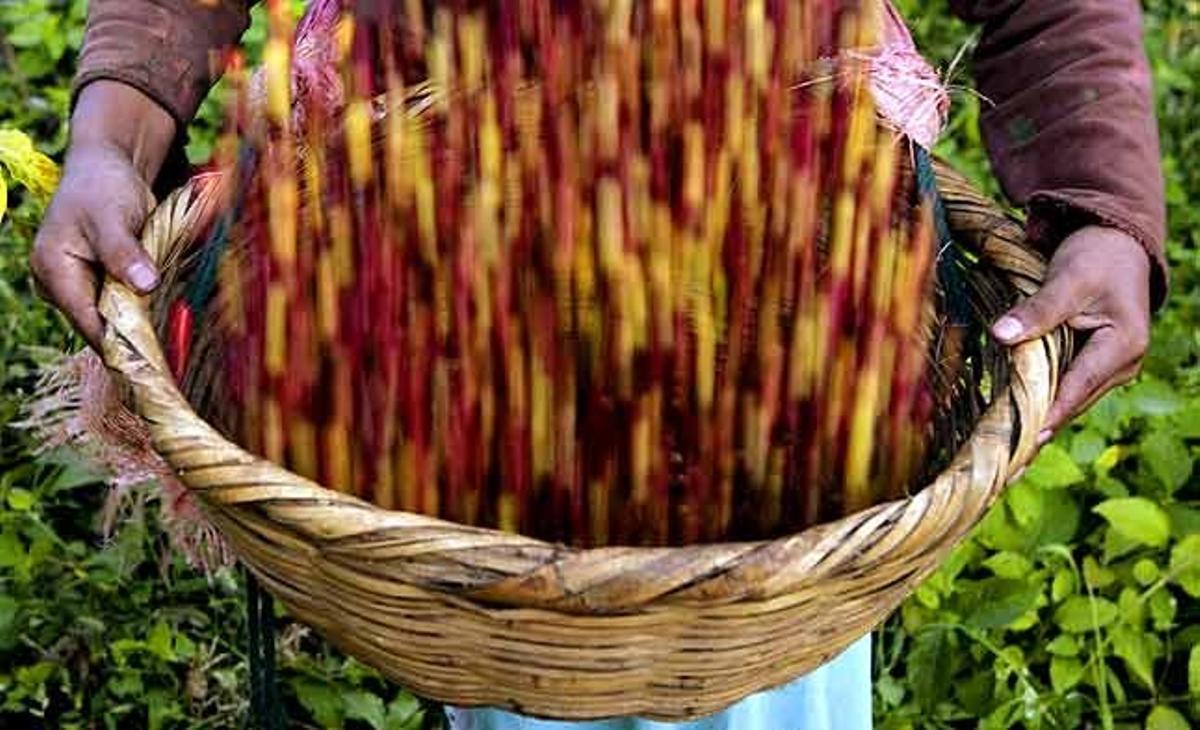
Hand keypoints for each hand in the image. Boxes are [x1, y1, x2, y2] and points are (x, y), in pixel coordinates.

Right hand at [29, 81, 175, 350]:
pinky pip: (121, 306)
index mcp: (54, 272)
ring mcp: (80, 286)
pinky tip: (167, 318)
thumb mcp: (112, 217)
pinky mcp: (99, 283)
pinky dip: (142, 310)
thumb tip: (144, 285)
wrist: (107, 166)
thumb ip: (124, 252)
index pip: (88, 322)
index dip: (120, 343)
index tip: (153, 362)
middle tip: (174, 354)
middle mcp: (61, 286)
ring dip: (141, 325)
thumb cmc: (103, 187)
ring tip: (174, 339)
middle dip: (134, 336)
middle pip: (100, 325)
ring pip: (113, 318)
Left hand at [990, 225, 1151, 442]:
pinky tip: (1015, 434)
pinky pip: (1063, 391)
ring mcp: (1107, 370)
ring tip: (1005, 462)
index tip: (1022, 441)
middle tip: (1003, 468)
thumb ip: (1037, 310)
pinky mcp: (1090, 367)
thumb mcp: (1068, 279)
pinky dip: (1040, 406)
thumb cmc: (1096, 258)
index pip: (1077, 386)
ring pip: (1066, 400)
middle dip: (1038, 430)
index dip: (1048, 414)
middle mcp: (1121, 366)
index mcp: (1123, 346)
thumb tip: (1001, 335)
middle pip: (1071, 402)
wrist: (1115, 244)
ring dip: (1036, 424)